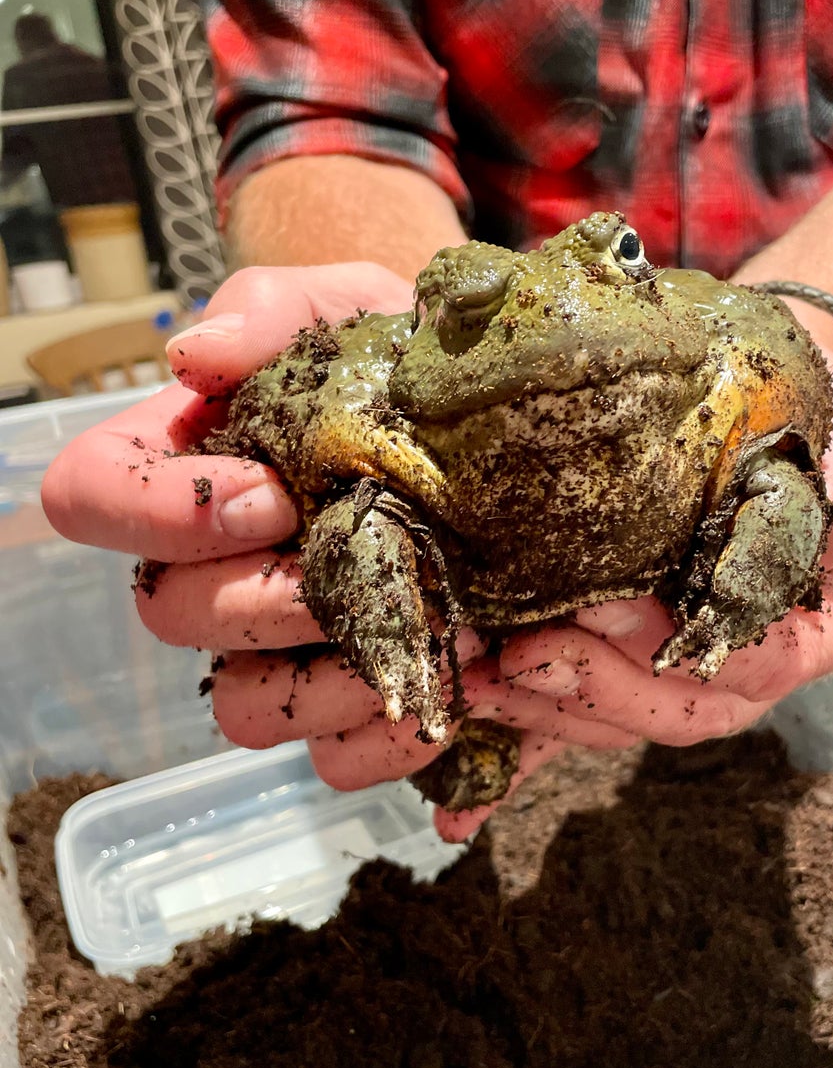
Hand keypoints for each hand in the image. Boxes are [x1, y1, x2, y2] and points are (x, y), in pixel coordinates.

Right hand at [40, 262, 634, 840]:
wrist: (507, 418)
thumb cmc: (407, 357)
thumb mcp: (351, 305)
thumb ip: (271, 312)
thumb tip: (194, 356)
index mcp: (189, 466)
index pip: (90, 496)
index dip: (156, 510)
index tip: (268, 492)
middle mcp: (217, 565)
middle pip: (170, 613)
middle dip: (264, 596)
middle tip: (362, 561)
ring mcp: (280, 646)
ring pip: (243, 710)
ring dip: (327, 681)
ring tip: (431, 632)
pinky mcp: (353, 702)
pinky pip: (334, 761)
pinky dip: (392, 740)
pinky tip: (457, 694)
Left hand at [303, 348, 832, 838]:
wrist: (756, 393)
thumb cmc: (811, 412)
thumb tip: (818, 531)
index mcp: (820, 629)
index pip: (759, 662)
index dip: (677, 647)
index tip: (603, 606)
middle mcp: (752, 666)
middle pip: (683, 713)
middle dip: (596, 690)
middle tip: (522, 651)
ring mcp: (681, 674)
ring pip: (620, 723)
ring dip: (546, 712)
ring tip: (476, 681)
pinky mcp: (619, 666)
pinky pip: (573, 720)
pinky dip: (518, 749)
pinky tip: (461, 786)